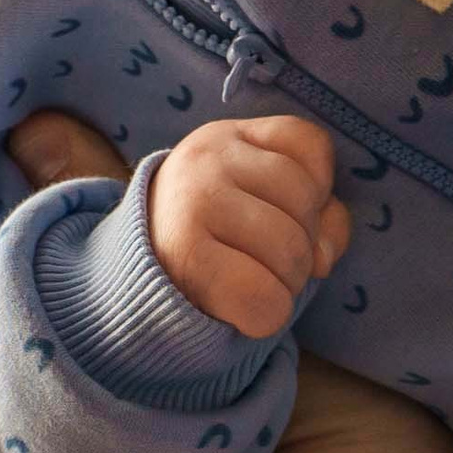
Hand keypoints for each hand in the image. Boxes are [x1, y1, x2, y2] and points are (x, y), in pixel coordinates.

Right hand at [8, 105, 350, 334]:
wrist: (131, 285)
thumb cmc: (217, 243)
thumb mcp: (264, 208)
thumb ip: (319, 218)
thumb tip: (322, 256)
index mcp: (228, 136)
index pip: (311, 147)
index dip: (316, 190)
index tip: (281, 211)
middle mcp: (206, 159)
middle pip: (307, 204)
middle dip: (302, 246)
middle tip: (262, 258)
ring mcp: (192, 204)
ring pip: (291, 254)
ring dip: (286, 284)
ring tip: (250, 280)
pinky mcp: (186, 258)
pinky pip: (267, 299)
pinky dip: (268, 316)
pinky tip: (242, 308)